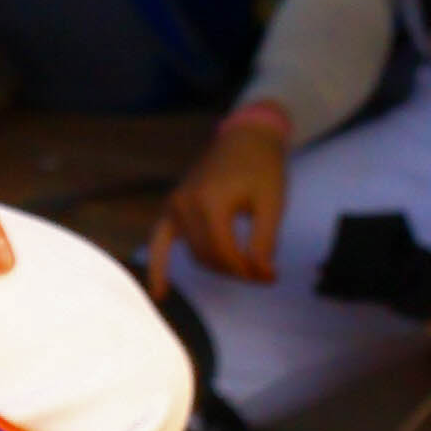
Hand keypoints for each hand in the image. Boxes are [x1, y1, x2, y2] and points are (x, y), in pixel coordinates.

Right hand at [152, 105, 289, 290]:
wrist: (247, 137)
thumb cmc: (263, 167)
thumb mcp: (272, 204)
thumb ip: (265, 242)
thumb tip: (262, 275)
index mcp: (211, 202)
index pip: (225, 254)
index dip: (248, 271)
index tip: (271, 276)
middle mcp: (186, 204)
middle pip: (209, 257)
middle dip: (237, 270)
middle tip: (265, 272)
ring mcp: (175, 204)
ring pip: (195, 253)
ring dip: (218, 265)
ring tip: (245, 267)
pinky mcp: (173, 205)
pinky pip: (159, 241)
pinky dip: (158, 267)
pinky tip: (160, 294)